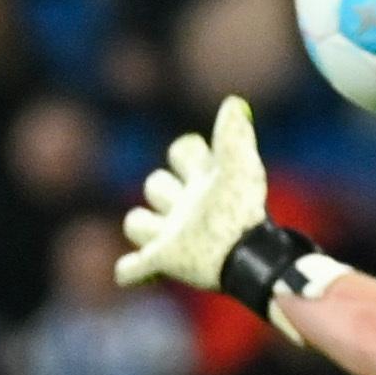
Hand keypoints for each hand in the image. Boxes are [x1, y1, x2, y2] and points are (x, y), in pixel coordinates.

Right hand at [115, 94, 266, 291]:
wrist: (246, 256)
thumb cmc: (243, 211)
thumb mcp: (239, 168)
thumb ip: (233, 135)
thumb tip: (232, 101)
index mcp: (201, 182)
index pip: (181, 151)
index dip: (186, 152)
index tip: (203, 163)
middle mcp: (184, 208)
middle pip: (155, 185)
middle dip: (163, 189)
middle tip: (185, 204)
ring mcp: (171, 237)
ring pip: (138, 223)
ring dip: (146, 226)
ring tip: (165, 234)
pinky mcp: (161, 262)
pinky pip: (133, 268)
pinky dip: (129, 271)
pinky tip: (130, 272)